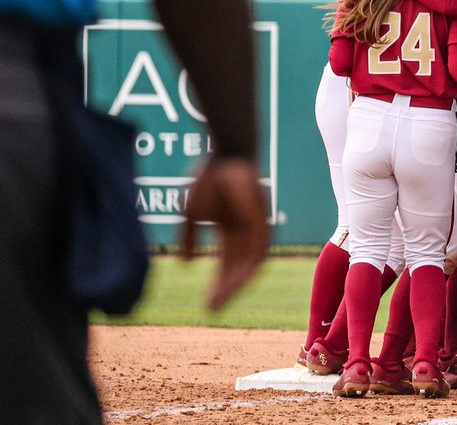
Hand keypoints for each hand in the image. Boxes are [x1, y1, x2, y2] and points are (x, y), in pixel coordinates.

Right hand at [182, 156, 268, 310]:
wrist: (225, 155)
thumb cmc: (208, 179)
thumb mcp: (192, 213)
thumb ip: (189, 237)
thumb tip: (184, 263)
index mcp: (230, 228)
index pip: (226, 262)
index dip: (218, 283)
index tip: (207, 303)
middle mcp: (245, 231)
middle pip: (237, 267)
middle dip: (224, 289)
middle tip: (211, 310)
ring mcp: (255, 226)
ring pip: (249, 263)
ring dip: (235, 283)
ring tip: (220, 302)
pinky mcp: (262, 221)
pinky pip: (258, 249)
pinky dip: (248, 267)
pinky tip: (237, 283)